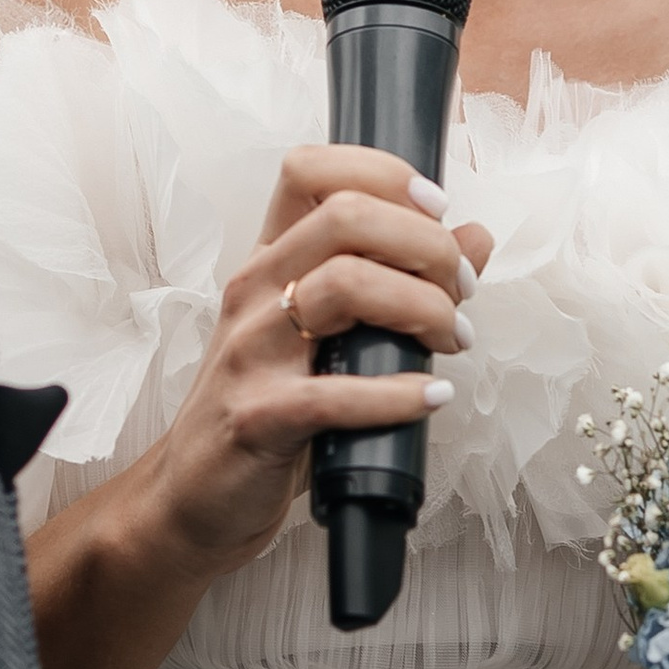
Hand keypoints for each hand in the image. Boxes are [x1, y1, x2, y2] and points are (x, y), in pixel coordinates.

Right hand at [146, 145, 493, 576]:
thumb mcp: (331, 336)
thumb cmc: (268, 412)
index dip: (383, 173)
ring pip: (344, 285)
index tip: (436, 210)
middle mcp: (255, 291)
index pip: (311, 171)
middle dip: (425, 244)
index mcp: (271, 262)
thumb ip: (400, 280)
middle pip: (345, 216)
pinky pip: (335, 392)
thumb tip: (475, 235)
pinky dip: (398, 393)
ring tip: (453, 341)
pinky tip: (431, 398)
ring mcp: (249, 351)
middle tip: (460, 289)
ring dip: (424, 308)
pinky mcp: (256, 417)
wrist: (193, 497)